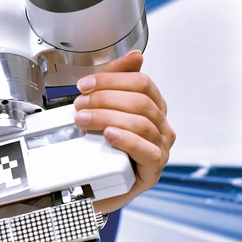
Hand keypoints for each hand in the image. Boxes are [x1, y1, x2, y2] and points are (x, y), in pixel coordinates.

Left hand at [72, 50, 174, 213]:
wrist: (96, 186)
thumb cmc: (104, 147)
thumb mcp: (105, 108)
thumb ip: (117, 80)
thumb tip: (136, 55)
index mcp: (153, 107)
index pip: (142, 82)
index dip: (112, 79)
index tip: (85, 85)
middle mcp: (161, 126)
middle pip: (140, 101)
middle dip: (105, 99)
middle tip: (80, 105)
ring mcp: (160, 148)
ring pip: (141, 123)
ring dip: (108, 117)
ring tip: (85, 120)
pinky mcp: (153, 170)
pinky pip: (147, 151)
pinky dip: (127, 140)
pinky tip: (109, 136)